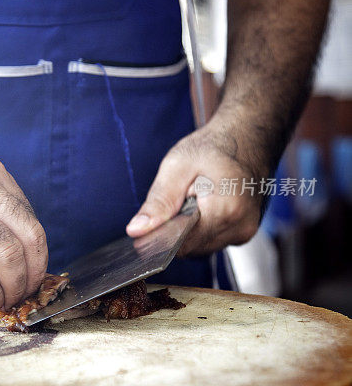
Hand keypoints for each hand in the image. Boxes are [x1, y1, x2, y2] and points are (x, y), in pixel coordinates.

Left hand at [126, 117, 263, 254]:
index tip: (147, 228)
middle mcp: (240, 227)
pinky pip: (212, 241)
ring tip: (192, 200)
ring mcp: (244, 232)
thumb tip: (136, 230)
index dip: (160, 238)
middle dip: (175, 232)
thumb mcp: (178, 166)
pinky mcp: (244, 233)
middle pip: (191, 249)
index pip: (182, 245)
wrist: (248, 136)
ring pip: (201, 248)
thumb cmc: (214, 146)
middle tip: (176, 200)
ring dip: (189, 231)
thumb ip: (158, 202)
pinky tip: (203, 207)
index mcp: (225, 210)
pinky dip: (201, 229)